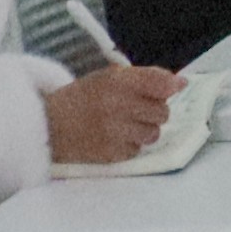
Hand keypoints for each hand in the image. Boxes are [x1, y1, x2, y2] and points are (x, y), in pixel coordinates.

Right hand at [43, 63, 183, 167]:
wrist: (49, 126)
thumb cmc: (82, 99)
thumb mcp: (108, 77)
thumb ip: (145, 77)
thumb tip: (181, 83)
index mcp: (116, 81)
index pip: (160, 83)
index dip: (171, 87)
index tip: (173, 88)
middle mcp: (116, 105)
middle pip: (162, 111)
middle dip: (154, 111)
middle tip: (136, 109)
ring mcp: (114, 132)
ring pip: (154, 133)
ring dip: (144, 130)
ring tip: (124, 125)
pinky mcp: (111, 154)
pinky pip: (138, 150)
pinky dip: (130, 145)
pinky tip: (114, 138)